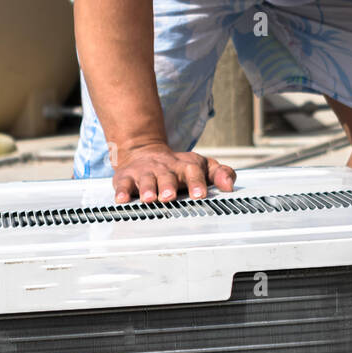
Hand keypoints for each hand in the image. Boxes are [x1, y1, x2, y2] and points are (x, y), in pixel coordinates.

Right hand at [111, 142, 236, 203]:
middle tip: (170, 196)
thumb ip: (220, 174)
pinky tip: (122, 199)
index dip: (197, 183)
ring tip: (149, 198)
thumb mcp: (202, 166)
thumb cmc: (176, 166)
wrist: (144, 153)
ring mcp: (145, 173)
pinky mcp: (127, 178)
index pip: (193, 172)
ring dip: (148, 189)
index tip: (200, 194)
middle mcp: (165, 169)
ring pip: (146, 180)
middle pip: (167, 177)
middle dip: (168, 186)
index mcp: (185, 167)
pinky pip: (123, 184)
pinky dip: (122, 191)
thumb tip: (230, 186)